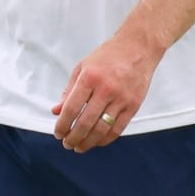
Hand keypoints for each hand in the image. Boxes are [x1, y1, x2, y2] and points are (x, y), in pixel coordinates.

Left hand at [51, 32, 163, 151]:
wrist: (137, 48)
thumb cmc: (106, 56)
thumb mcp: (81, 68)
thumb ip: (68, 91)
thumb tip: (56, 111)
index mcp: (89, 78)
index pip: (72, 108)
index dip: (62, 124)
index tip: (58, 134)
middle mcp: (105, 89)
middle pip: (86, 122)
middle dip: (73, 137)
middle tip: (67, 144)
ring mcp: (122, 99)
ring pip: (102, 128)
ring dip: (88, 142)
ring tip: (79, 147)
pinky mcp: (134, 105)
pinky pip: (119, 128)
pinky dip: (106, 139)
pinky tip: (97, 142)